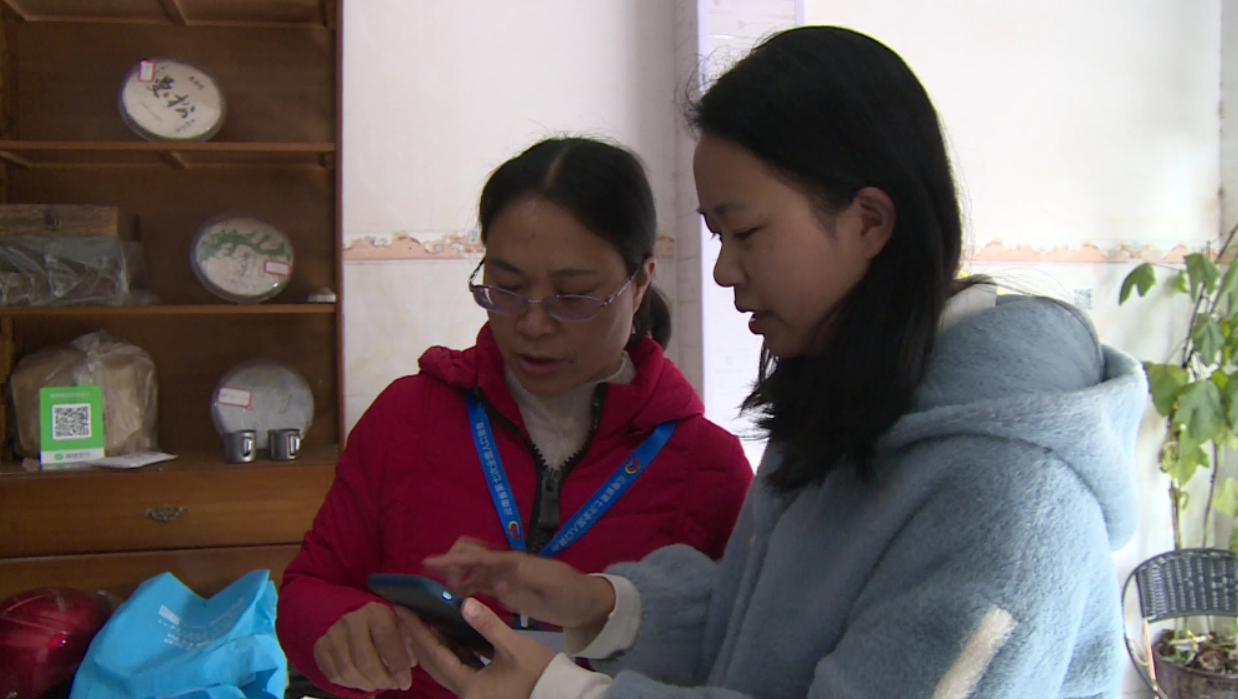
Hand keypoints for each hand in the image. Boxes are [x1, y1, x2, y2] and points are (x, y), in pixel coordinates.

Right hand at [312, 601, 416, 691]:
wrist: (347, 611)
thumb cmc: (378, 620)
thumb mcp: (397, 622)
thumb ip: (406, 641)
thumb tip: (411, 663)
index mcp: (374, 611)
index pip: (387, 642)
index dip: (398, 666)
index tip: (406, 683)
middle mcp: (350, 620)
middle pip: (365, 661)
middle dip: (381, 680)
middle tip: (391, 686)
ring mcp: (332, 633)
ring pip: (348, 670)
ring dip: (366, 684)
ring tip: (378, 684)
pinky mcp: (320, 646)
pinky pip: (333, 674)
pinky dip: (349, 683)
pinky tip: (361, 680)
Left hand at [408, 597, 556, 698]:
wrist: (558, 693)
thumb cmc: (537, 673)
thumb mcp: (513, 647)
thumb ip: (487, 624)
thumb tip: (465, 603)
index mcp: (467, 685)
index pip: (434, 653)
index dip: (416, 629)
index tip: (402, 608)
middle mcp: (464, 692)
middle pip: (433, 662)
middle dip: (418, 637)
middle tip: (407, 611)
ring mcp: (472, 692)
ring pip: (444, 665)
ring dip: (433, 644)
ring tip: (424, 619)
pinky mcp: (482, 687)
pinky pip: (458, 666)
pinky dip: (450, 650)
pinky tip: (450, 633)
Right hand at [424, 538, 614, 630]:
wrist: (584, 603)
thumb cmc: (569, 590)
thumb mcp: (551, 584)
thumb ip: (524, 580)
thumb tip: (496, 584)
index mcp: (512, 561)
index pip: (477, 556)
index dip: (453, 559)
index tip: (429, 562)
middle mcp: (503, 566)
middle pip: (469, 555)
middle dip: (451, 564)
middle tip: (440, 585)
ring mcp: (503, 578)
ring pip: (470, 570)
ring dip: (455, 576)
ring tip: (442, 593)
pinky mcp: (505, 592)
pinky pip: (478, 585)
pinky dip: (464, 588)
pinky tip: (455, 599)